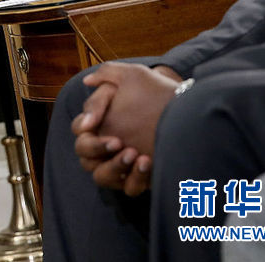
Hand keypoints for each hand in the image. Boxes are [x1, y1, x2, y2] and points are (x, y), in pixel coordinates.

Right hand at [71, 63, 179, 194]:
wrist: (186, 109)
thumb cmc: (155, 92)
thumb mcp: (133, 77)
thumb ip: (107, 75)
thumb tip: (87, 82)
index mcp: (98, 124)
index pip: (78, 129)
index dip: (83, 128)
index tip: (94, 124)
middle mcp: (105, 147)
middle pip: (84, 156)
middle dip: (97, 148)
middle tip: (118, 142)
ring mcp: (121, 164)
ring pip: (102, 176)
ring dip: (114, 166)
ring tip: (134, 154)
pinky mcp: (139, 179)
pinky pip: (129, 189)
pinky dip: (135, 179)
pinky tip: (148, 163)